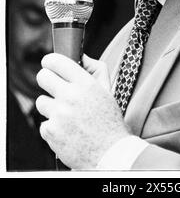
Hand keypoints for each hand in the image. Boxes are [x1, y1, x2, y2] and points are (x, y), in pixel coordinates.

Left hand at [35, 53, 129, 169]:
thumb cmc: (109, 120)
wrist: (110, 152)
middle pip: (42, 77)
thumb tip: (81, 56)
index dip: (50, 61)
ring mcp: (59, 114)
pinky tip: (67, 130)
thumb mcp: (107, 89)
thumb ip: (95, 68)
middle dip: (47, 80)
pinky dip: (52, 127)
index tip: (50, 64)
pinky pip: (43, 123)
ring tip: (67, 114)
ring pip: (41, 101)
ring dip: (51, 107)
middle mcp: (71, 96)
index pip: (56, 61)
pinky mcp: (51, 131)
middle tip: (54, 86)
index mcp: (85, 83)